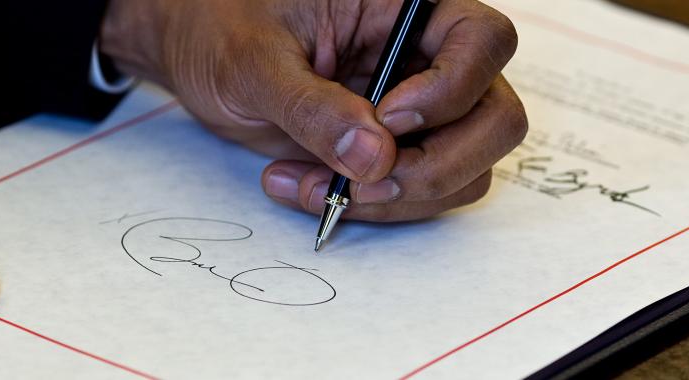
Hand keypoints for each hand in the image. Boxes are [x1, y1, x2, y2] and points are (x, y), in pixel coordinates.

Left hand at [101, 0, 526, 220]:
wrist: (194, 51)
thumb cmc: (221, 27)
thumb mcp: (253, 59)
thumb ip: (310, 105)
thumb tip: (373, 158)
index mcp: (405, 7)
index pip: (483, 40)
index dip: (453, 88)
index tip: (389, 117)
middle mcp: (426, 57)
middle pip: (494, 118)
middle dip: (435, 165)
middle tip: (360, 179)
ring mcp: (419, 110)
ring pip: (465, 170)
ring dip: (397, 198)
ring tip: (309, 184)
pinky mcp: (395, 151)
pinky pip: (421, 194)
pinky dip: (371, 208)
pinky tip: (302, 187)